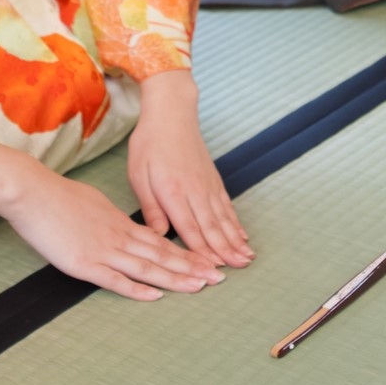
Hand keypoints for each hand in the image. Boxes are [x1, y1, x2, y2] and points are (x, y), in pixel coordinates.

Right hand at [0, 143, 223, 300]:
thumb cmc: (58, 197)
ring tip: (199, 287)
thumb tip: (125, 229)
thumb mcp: (95, 204)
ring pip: (146, 267)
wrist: (33, 194)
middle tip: (218, 278)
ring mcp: (103, 250)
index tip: (207, 262)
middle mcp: (118, 237)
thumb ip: (112, 220)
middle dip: (192, 268)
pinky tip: (155, 296)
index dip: (186, 254)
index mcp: (121, 223)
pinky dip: (137, 289)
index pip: (161, 242)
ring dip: (174, 278)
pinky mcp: (84, 264)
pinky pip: (115, 279)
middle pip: (161, 255)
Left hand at [128, 70, 254, 267]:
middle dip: (225, 251)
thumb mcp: (139, 176)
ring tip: (246, 258)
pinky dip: (235, 222)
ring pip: (223, 218)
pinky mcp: (213, 179)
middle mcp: (195, 191)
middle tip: (238, 270)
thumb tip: (158, 236)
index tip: (212, 271)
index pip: (189, 229)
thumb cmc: (149, 145)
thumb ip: (151, 208)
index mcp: (173, 192)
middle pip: (212, 227)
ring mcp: (207, 185)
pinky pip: (227, 205)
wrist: (171, 114)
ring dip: (235, 240)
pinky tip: (241, 234)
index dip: (201, 252)